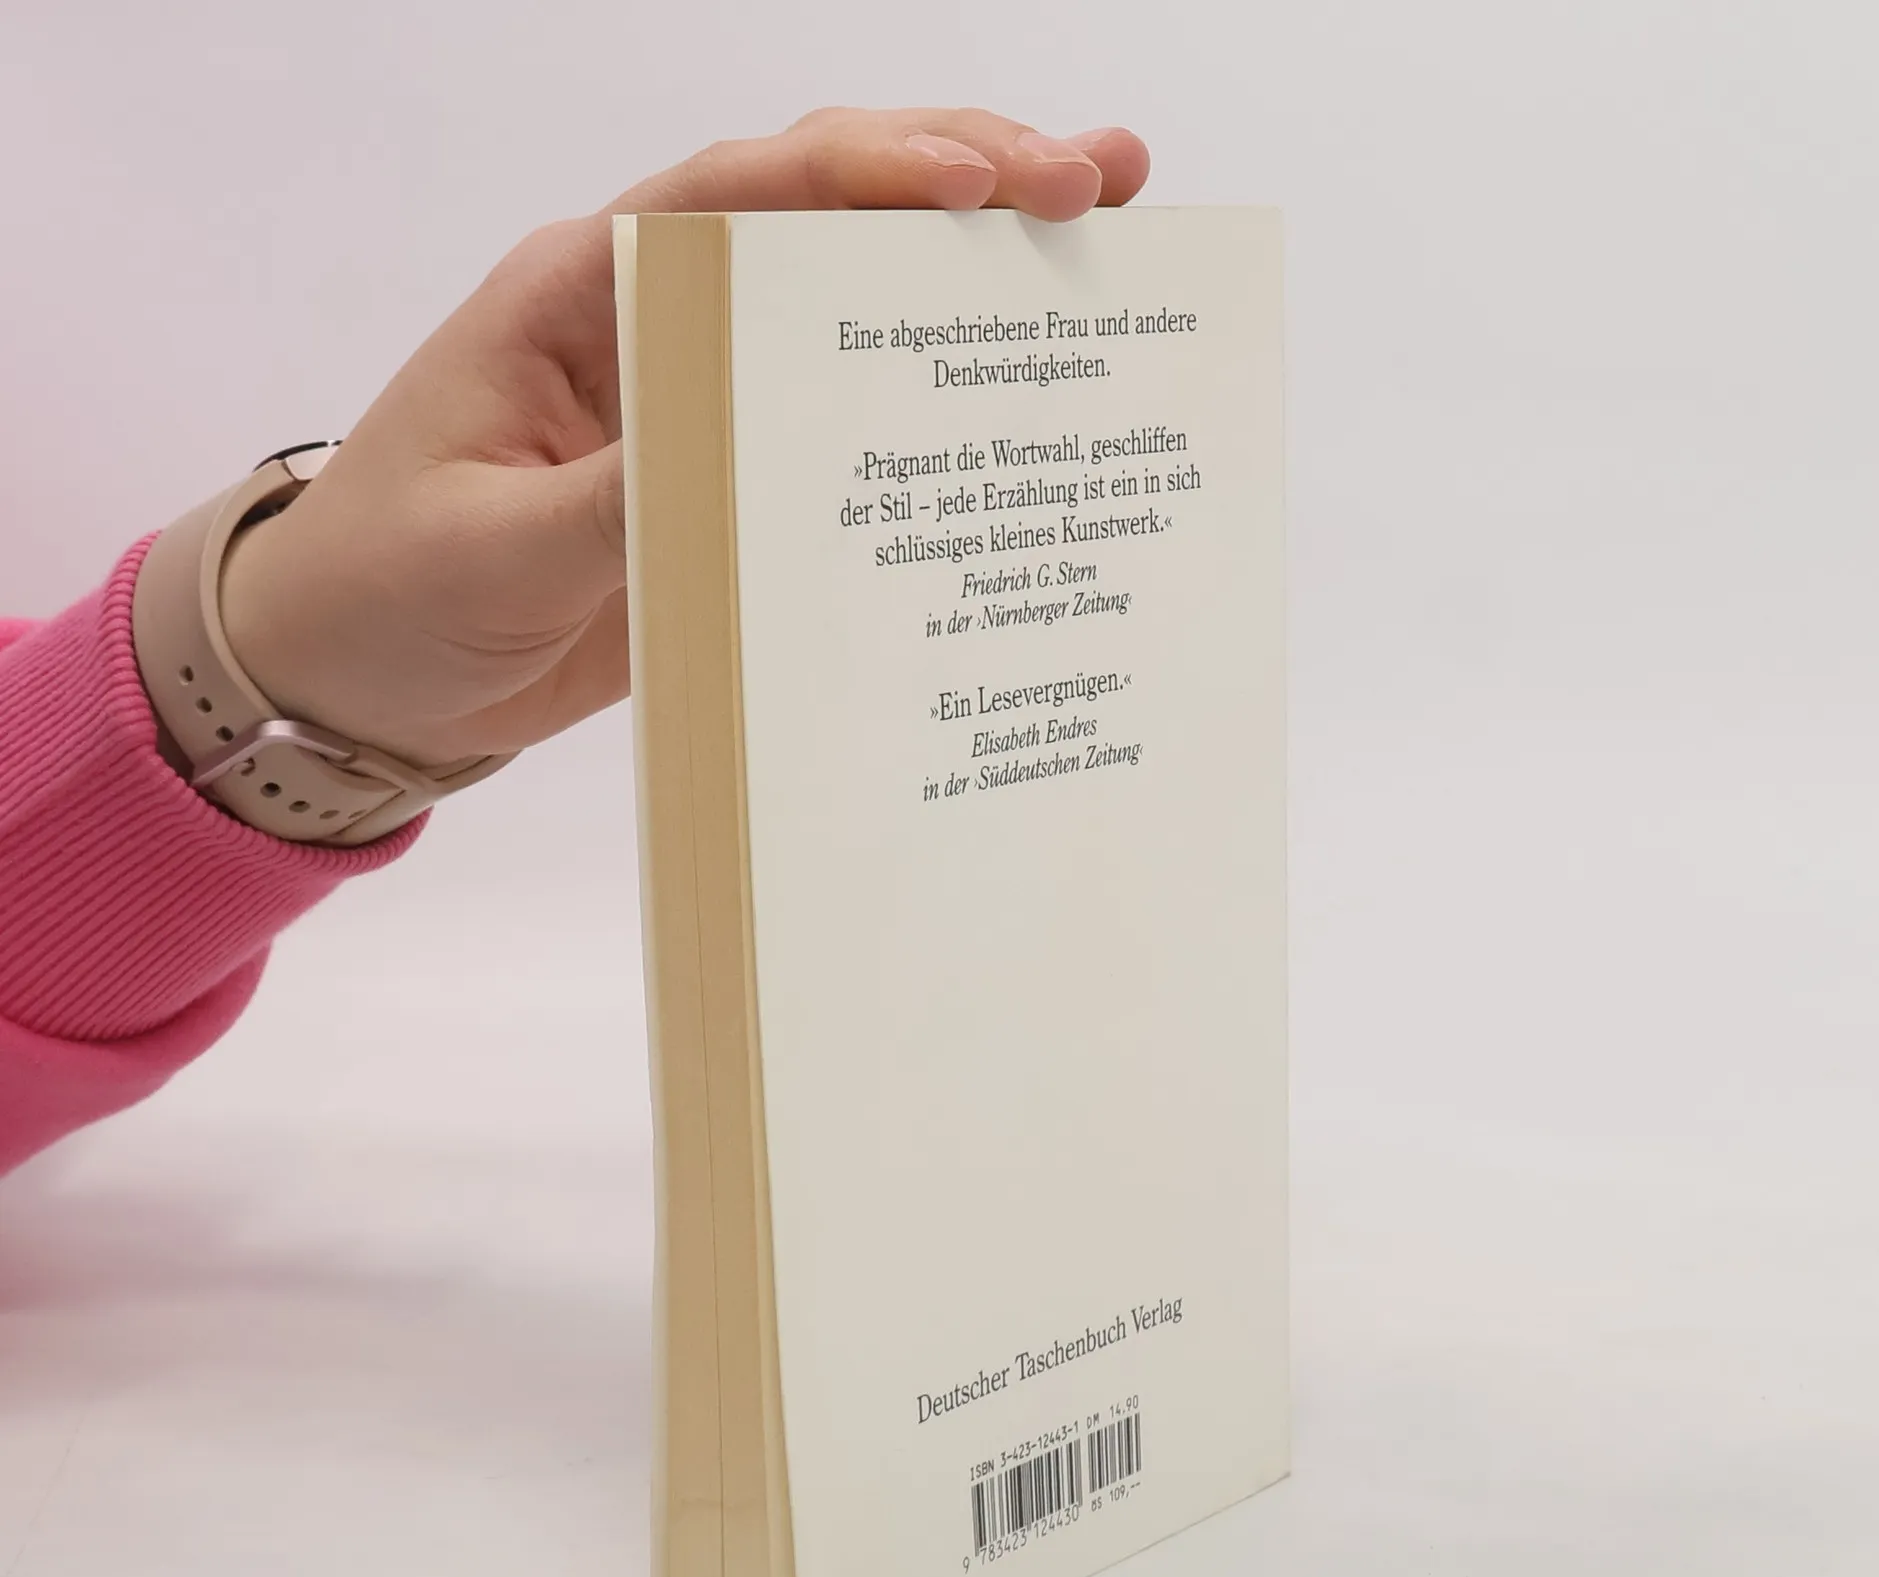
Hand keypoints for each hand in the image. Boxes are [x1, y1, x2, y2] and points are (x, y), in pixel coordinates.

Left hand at [218, 109, 1150, 768]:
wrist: (360, 684)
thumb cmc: (389, 594)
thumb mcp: (494, 550)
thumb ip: (619, 500)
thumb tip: (755, 457)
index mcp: (580, 294)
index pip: (739, 195)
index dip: (869, 174)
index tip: (986, 181)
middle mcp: (656, 322)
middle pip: (823, 215)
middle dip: (964, 180)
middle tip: (1099, 180)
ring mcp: (702, 400)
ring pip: (849, 306)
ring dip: (969, 274)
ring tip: (1103, 236)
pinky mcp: (730, 483)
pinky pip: (842, 427)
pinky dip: (930, 404)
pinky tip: (1022, 402)